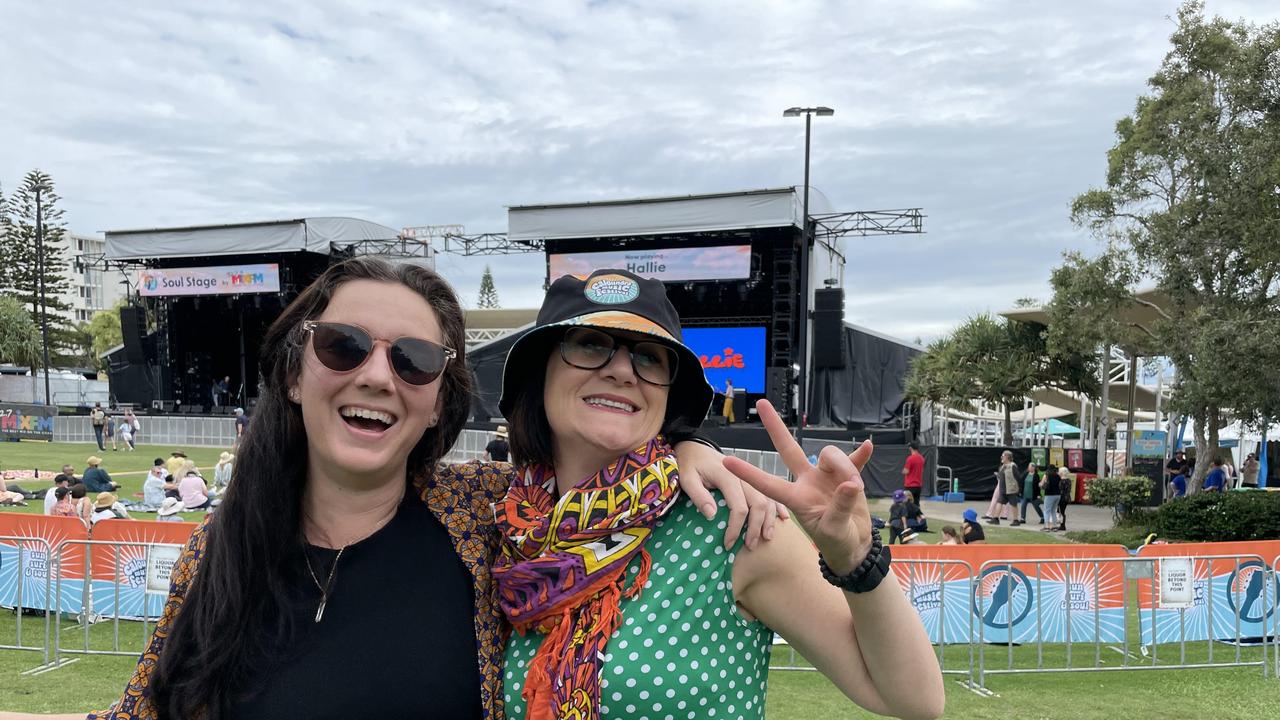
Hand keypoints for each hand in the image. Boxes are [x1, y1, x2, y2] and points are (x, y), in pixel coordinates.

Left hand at [673, 440, 787, 549]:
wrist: (697, 448)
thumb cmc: (691, 465)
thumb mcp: (687, 478)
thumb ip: (698, 495)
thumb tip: (712, 515)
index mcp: (728, 477)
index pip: (738, 507)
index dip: (735, 528)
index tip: (728, 544)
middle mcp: (744, 477)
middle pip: (758, 504)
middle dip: (755, 527)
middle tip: (749, 546)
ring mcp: (750, 478)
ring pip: (767, 499)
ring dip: (768, 520)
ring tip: (766, 538)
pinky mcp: (752, 479)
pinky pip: (770, 492)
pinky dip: (778, 506)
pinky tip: (783, 519)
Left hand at [722, 400, 873, 573]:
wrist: (854, 546)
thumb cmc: (836, 542)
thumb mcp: (834, 530)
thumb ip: (839, 507)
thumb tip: (849, 484)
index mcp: (796, 498)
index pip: (769, 483)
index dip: (749, 473)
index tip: (727, 461)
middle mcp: (808, 482)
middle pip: (788, 449)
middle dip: (775, 427)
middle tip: (761, 404)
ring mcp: (826, 476)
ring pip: (831, 455)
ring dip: (846, 467)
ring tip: (856, 488)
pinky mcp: (847, 476)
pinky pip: (853, 459)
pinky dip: (860, 454)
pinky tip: (867, 445)